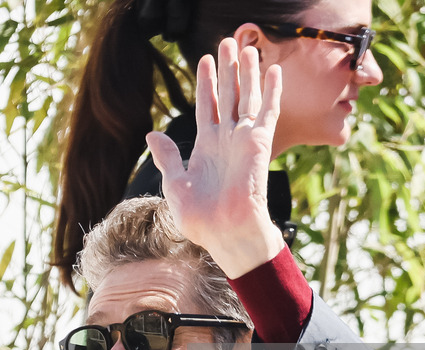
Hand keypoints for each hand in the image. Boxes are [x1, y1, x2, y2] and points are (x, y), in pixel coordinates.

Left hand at [146, 38, 284, 277]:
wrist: (225, 233)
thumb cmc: (200, 219)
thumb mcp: (175, 184)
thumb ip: (168, 157)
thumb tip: (152, 134)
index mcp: (207, 148)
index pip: (208, 107)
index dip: (207, 83)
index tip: (205, 60)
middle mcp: (226, 141)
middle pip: (228, 96)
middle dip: (227, 70)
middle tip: (227, 42)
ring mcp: (243, 141)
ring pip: (247, 98)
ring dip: (247, 72)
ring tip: (247, 46)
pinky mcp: (259, 143)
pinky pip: (267, 112)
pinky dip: (271, 91)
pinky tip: (272, 70)